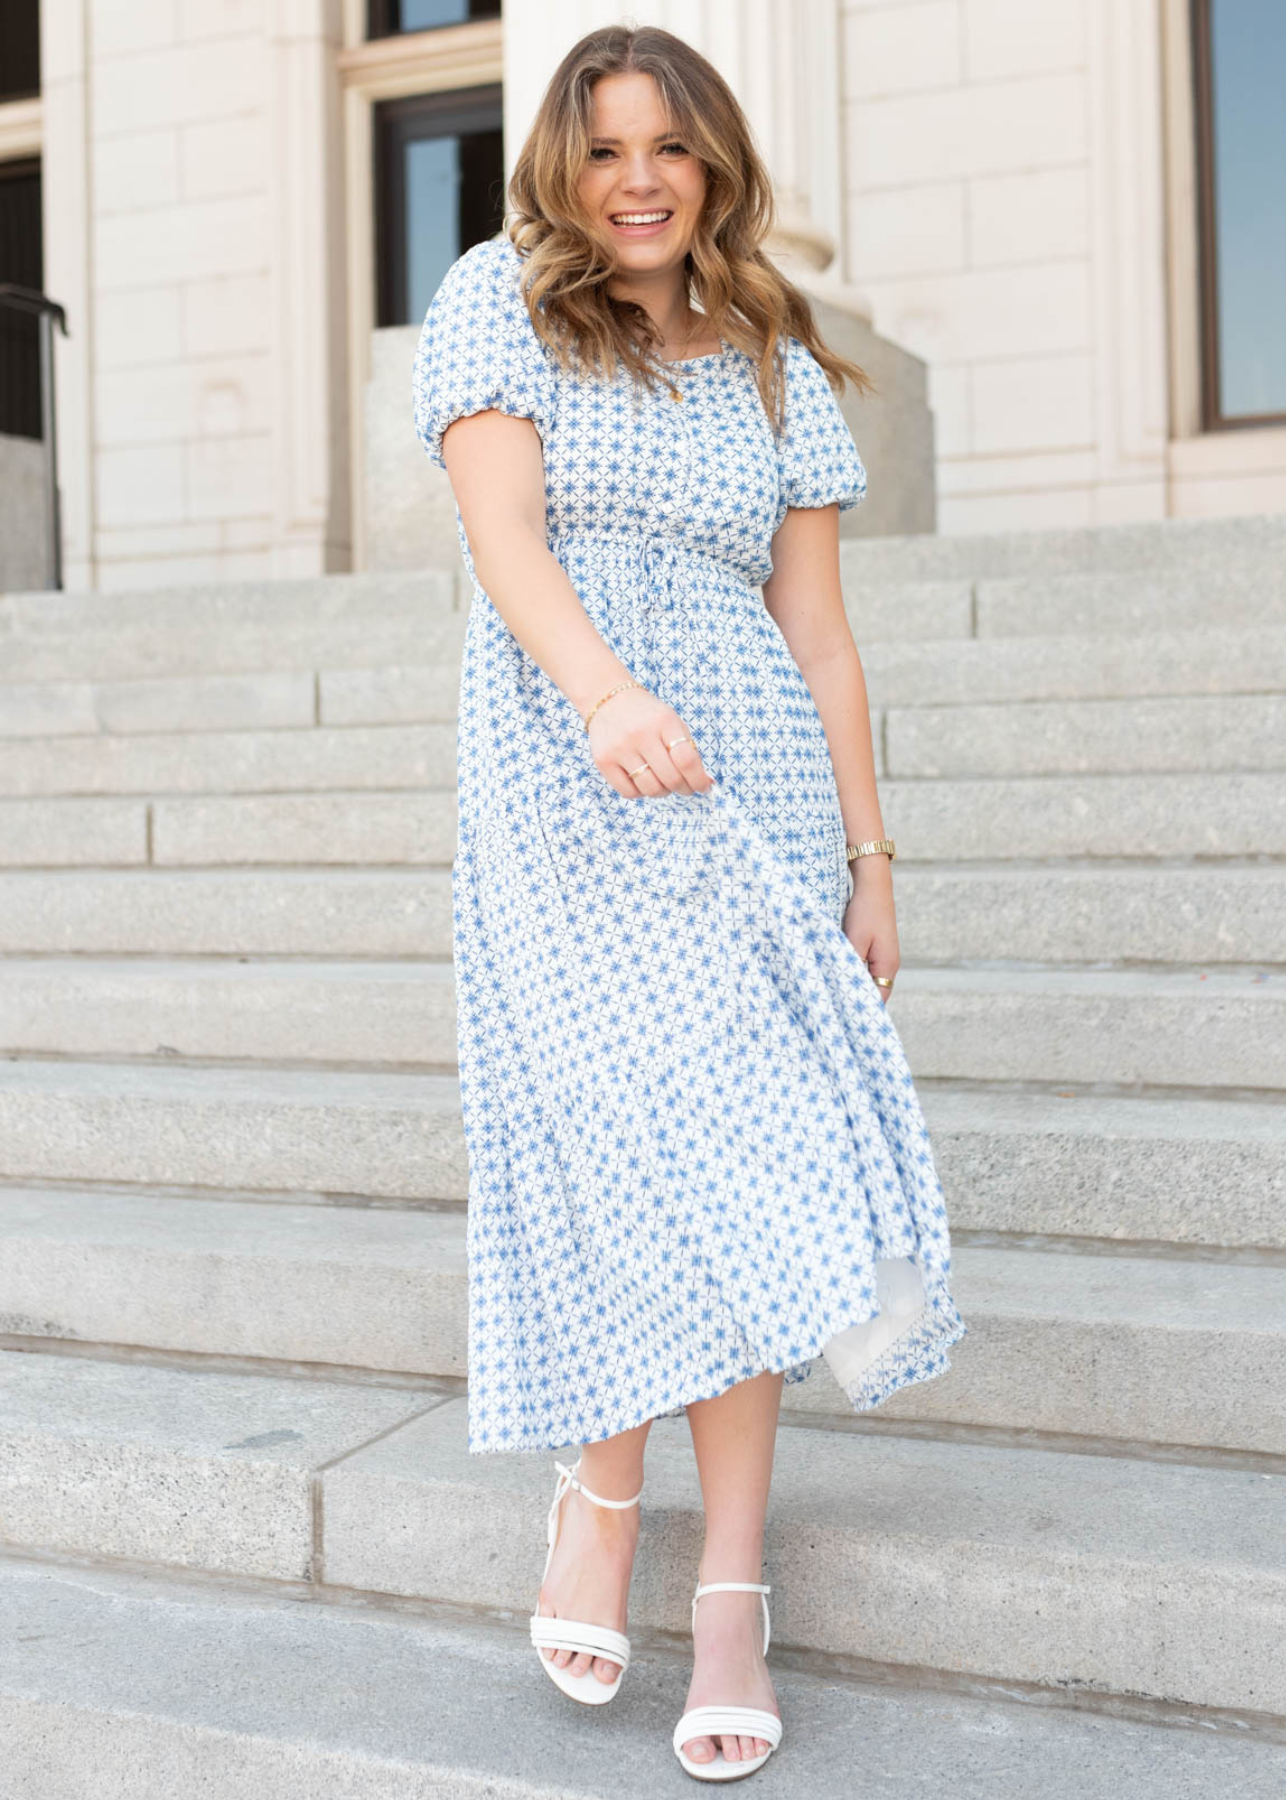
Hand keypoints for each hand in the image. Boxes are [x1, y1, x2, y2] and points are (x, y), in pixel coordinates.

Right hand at [587, 685, 715, 799]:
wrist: (607, 699)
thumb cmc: (647, 716)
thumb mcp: (671, 722)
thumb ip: (688, 750)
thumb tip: (706, 783)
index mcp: (664, 721)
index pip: (686, 760)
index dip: (698, 780)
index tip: (702, 787)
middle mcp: (641, 734)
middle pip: (671, 779)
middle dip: (683, 789)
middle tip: (684, 787)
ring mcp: (620, 748)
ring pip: (650, 789)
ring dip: (662, 792)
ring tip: (662, 783)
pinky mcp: (603, 761)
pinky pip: (629, 792)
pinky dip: (640, 793)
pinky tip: (642, 781)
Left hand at [843, 857, 898, 1003]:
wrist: (872, 883)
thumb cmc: (864, 911)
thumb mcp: (854, 941)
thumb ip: (850, 967)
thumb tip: (843, 989)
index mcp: (887, 966)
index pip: (877, 1000)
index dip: (861, 1011)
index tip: (842, 1020)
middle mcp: (887, 964)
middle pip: (872, 992)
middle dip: (854, 1000)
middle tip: (831, 1011)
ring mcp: (882, 956)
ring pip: (866, 979)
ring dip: (851, 985)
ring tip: (830, 995)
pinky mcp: (874, 947)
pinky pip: (863, 967)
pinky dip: (851, 972)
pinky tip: (835, 973)